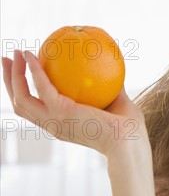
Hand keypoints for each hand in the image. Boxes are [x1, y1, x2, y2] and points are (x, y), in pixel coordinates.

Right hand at [2, 50, 148, 158]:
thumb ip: (110, 86)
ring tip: (14, 53)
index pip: (35, 109)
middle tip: (7, 59)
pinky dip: (34, 71)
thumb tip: (112, 65)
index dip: (24, 91)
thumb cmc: (129, 127)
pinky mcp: (61, 112)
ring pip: (21, 98)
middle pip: (20, 103)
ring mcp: (54, 121)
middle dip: (10, 81)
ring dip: (14, 75)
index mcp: (61, 124)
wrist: (130, 142)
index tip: (22, 72)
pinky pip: (42, 88)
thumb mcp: (116, 102)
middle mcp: (52, 125)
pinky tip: (32, 55)